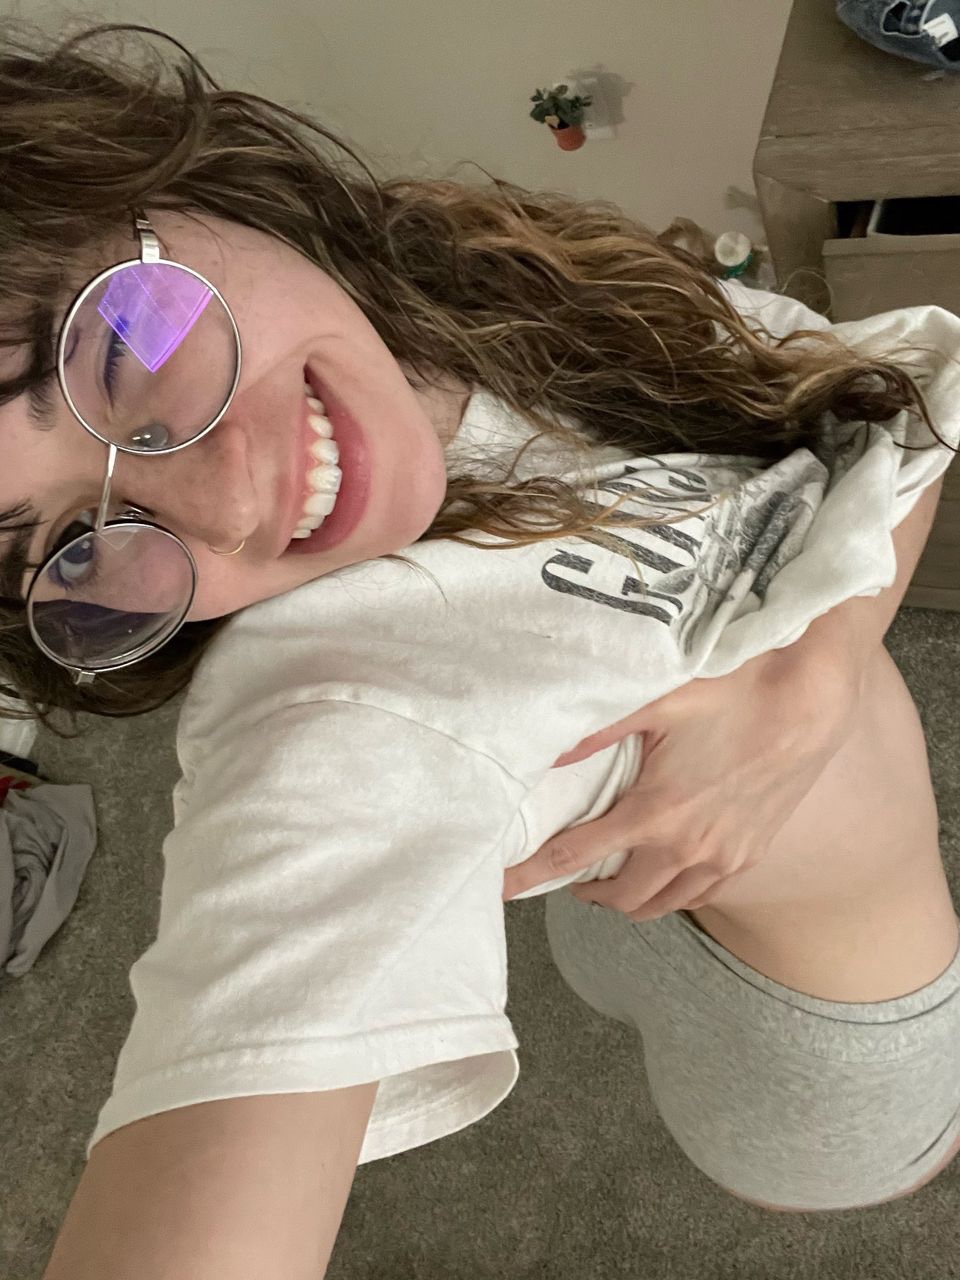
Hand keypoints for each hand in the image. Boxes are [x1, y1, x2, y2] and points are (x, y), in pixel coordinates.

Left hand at [502, 647, 862, 919]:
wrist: (811, 703)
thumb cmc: (735, 694)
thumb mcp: (659, 700)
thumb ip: (599, 728)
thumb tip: (548, 748)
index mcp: (655, 812)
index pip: (575, 856)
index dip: (533, 874)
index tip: (504, 885)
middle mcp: (687, 847)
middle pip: (622, 898)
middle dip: (588, 892)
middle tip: (568, 877)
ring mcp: (722, 857)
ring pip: (663, 904)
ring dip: (630, 900)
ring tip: (611, 879)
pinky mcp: (749, 854)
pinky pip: (700, 893)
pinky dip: (672, 892)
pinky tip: (663, 871)